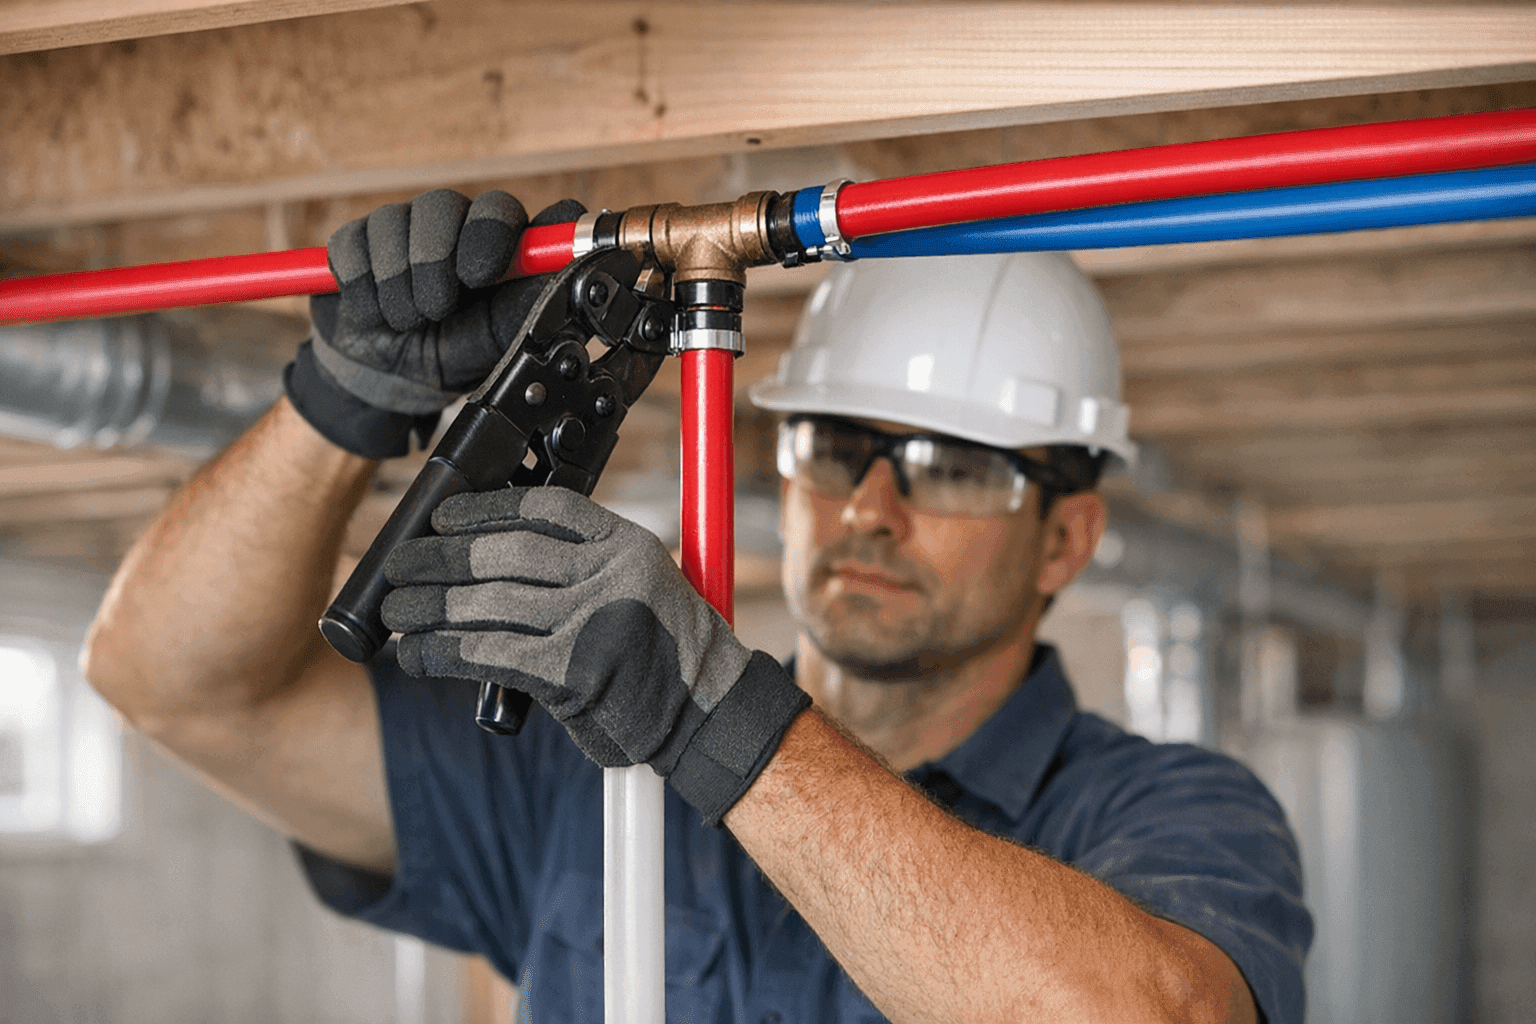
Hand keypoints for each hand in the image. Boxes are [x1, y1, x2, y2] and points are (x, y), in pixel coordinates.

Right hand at [284, 191, 585, 458]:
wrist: (387, 379)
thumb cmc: (453, 353)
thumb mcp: (495, 342)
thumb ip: (528, 305)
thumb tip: (569, 272)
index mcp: (499, 244)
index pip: (506, 209)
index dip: (493, 232)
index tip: (480, 276)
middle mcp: (456, 223)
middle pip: (444, 204)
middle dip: (435, 262)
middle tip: (436, 310)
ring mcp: (405, 225)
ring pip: (393, 222)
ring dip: (398, 285)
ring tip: (407, 322)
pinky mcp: (358, 237)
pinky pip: (354, 244)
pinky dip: (362, 288)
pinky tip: (375, 311)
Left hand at [379, 487, 810, 823]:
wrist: (707, 714)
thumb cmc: (668, 657)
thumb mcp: (640, 588)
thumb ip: (584, 570)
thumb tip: (493, 566)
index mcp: (626, 545)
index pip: (543, 508)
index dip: (483, 509)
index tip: (444, 518)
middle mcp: (610, 574)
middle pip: (505, 552)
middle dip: (441, 558)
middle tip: (401, 563)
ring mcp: (592, 620)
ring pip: (488, 602)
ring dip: (429, 606)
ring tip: (396, 610)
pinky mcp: (572, 670)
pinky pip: (488, 652)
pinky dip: (441, 652)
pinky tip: (415, 653)